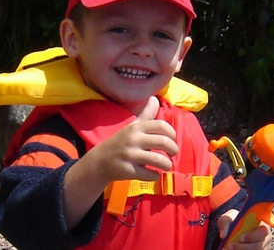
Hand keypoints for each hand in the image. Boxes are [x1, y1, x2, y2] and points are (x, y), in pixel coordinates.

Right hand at [63, 96, 177, 229]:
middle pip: (163, 142)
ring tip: (166, 165)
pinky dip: (155, 175)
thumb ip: (146, 114)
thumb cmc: (121, 142)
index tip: (172, 140)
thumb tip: (155, 98)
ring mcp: (130, 156)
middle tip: (172, 154)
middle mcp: (133, 140)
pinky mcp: (128, 170)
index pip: (161, 126)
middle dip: (173, 149)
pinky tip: (154, 173)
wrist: (100, 162)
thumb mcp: (132, 127)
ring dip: (167, 164)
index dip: (172, 133)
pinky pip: (149, 174)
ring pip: (158, 160)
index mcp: (136, 128)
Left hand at [218, 209, 271, 249]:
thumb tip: (223, 235)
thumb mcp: (229, 217)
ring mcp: (262, 248)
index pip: (262, 231)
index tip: (241, 237)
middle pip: (258, 246)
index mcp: (262, 225)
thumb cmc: (234, 222)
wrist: (234, 232)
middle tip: (230, 246)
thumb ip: (225, 222)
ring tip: (227, 249)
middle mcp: (265, 238)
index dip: (253, 236)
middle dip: (243, 247)